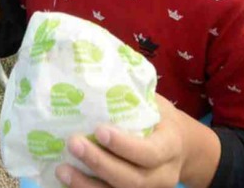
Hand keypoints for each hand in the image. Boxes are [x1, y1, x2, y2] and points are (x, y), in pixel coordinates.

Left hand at [55, 95, 185, 187]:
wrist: (182, 150)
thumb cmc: (161, 120)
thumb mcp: (157, 105)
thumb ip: (135, 97)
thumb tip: (98, 68)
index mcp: (170, 147)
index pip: (150, 153)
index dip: (124, 146)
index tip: (99, 130)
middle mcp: (162, 176)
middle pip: (131, 180)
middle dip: (100, 164)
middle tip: (72, 144)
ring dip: (87, 185)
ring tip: (61, 170)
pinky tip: (67, 182)